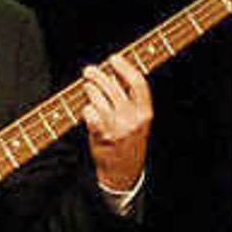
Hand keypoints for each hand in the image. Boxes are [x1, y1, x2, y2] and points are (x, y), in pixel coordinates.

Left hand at [77, 55, 152, 194]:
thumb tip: (115, 73)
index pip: (137, 82)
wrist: (124, 172)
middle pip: (114, 87)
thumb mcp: (139, 121)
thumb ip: (131, 99)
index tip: (113, 58)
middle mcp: (133, 119)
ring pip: (99, 98)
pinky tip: (86, 108)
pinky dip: (86, 109)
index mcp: (145, 112)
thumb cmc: (130, 142)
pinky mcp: (102, 136)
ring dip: (90, 89)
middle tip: (89, 71)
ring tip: (87, 87)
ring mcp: (118, 128)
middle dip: (98, 75)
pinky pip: (90, 114)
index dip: (124, 67)